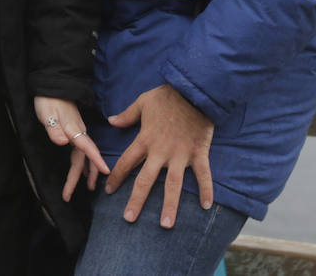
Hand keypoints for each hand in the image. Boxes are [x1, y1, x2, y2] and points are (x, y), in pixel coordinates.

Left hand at [33, 96, 108, 201]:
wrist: (52, 87)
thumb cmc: (48, 100)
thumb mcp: (48, 113)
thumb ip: (54, 129)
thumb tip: (62, 142)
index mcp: (74, 130)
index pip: (86, 147)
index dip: (96, 160)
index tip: (107, 172)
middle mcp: (78, 133)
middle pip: (83, 158)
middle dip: (79, 177)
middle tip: (69, 195)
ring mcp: (76, 132)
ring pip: (82, 156)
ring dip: (83, 172)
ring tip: (87, 188)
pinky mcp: (73, 132)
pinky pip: (80, 152)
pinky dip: (82, 164)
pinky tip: (82, 170)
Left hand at [105, 84, 214, 228]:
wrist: (194, 90)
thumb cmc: (167, 96)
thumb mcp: (142, 102)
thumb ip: (126, 115)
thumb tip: (111, 120)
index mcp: (145, 140)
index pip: (127, 162)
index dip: (116, 177)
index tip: (108, 191)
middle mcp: (160, 151)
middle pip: (145, 180)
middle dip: (136, 200)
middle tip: (129, 219)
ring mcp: (180, 154)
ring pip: (172, 184)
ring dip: (169, 205)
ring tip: (165, 224)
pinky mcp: (198, 153)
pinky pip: (203, 175)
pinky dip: (206, 190)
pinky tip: (207, 207)